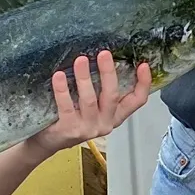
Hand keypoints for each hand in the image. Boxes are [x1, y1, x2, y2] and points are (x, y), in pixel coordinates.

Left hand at [28, 51, 151, 155]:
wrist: (51, 141)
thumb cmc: (73, 117)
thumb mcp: (94, 106)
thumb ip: (102, 90)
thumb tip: (104, 59)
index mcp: (115, 115)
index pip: (137, 101)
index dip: (143, 83)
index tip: (143, 65)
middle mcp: (105, 123)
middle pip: (112, 96)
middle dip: (108, 73)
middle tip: (104, 54)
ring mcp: (88, 128)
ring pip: (89, 100)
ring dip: (84, 77)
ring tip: (81, 60)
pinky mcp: (69, 129)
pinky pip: (67, 106)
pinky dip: (62, 90)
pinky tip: (59, 76)